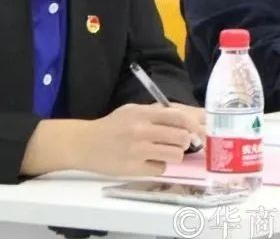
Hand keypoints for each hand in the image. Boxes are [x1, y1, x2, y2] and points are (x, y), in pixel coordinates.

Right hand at [75, 104, 200, 176]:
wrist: (85, 144)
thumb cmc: (111, 126)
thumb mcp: (132, 111)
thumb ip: (155, 113)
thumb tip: (184, 118)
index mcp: (143, 114)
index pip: (178, 117)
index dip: (191, 125)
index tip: (195, 130)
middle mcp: (142, 131)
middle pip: (181, 137)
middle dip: (185, 142)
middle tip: (179, 143)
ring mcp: (138, 150)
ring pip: (175, 155)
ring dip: (174, 155)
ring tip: (164, 153)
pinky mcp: (134, 168)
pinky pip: (160, 169)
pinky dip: (158, 166)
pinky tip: (149, 162)